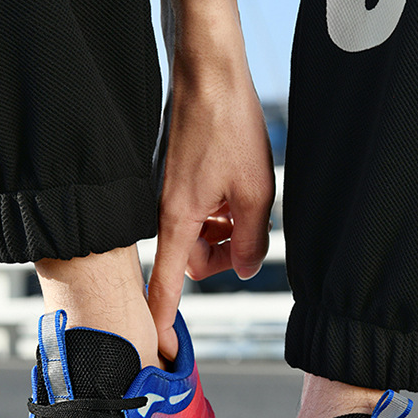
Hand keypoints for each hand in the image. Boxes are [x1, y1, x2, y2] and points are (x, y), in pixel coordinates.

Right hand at [147, 0, 274, 360]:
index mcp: (179, 217)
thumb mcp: (254, 191)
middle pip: (193, 260)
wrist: (209, 72)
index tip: (162, 346)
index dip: (164, 316)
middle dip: (223, 255)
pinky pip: (198, 211)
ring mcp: (172, 193)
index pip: (167, 281)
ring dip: (225, 229)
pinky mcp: (179, 178)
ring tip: (246, 197)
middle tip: (250, 230)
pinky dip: (219, 208)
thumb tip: (245, 270)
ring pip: (199, 236)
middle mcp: (168, 209)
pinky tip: (237, 183)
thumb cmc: (229, 125)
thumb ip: (250, 240)